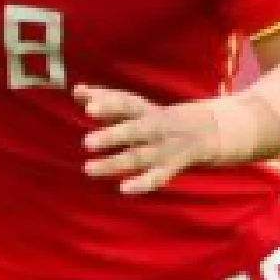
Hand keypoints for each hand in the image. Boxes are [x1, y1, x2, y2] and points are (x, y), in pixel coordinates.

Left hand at [77, 84, 223, 196]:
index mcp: (143, 110)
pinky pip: (156, 178)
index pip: (126, 104)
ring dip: (115, 164)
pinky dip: (142, 184)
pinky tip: (124, 189)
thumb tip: (76, 90)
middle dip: (113, 136)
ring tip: (88, 169)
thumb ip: (103, 98)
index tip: (88, 108)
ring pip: (138, 157)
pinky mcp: (169, 169)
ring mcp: (162, 149)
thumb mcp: (132, 105)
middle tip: (87, 142)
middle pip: (134, 131)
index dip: (108, 105)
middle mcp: (154, 128)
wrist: (203, 132)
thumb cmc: (152, 117)